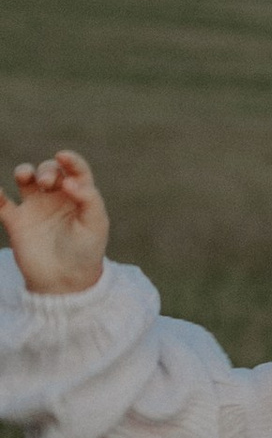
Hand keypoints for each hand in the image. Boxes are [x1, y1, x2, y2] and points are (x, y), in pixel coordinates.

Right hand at [2, 150, 109, 295]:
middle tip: (47, 183)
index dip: (70, 160)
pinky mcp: (16, 222)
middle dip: (47, 170)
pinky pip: (2, 203)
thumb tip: (69, 181)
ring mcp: (35, 207)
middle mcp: (56, 197)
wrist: (65, 281)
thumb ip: (89, 199)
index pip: (76, 169)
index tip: (63, 156)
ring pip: (24, 178)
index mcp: (79, 195)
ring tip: (25, 177)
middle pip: (48, 170)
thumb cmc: (86, 252)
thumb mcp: (96, 224)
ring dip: (24, 171)